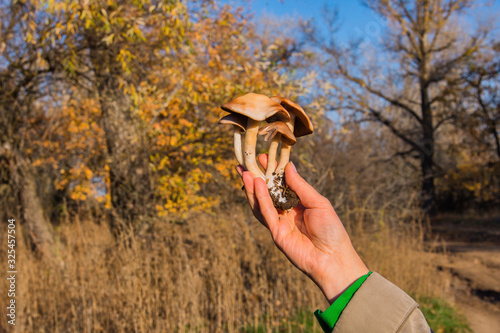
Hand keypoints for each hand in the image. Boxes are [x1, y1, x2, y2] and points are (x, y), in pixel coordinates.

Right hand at [236, 154, 368, 302]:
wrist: (333, 258)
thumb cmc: (331, 230)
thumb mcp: (318, 202)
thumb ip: (300, 186)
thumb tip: (288, 166)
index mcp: (298, 203)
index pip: (281, 184)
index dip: (272, 171)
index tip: (264, 157)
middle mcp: (286, 211)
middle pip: (267, 192)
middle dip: (256, 178)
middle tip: (246, 162)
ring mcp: (280, 222)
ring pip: (261, 203)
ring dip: (252, 187)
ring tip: (245, 172)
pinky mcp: (276, 233)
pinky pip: (265, 213)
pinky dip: (260, 199)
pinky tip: (256, 184)